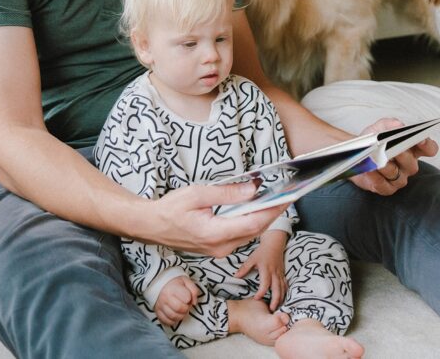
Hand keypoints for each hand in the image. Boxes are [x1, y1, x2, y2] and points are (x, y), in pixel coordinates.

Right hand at [147, 182, 287, 257]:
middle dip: (273, 212)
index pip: (253, 222)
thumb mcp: (197, 194)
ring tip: (277, 199)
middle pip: (256, 229)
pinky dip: (252, 222)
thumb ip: (227, 193)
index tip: (287, 197)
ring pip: (250, 234)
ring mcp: (219, 250)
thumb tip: (252, 189)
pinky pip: (241, 235)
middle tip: (288, 194)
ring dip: (264, 217)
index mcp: (215, 234)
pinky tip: (257, 209)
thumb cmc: (170, 209)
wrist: (151, 226)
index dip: (273, 209)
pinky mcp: (217, 248)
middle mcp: (220, 247)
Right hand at [154, 275, 199, 325]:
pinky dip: (173, 320)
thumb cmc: (175, 284)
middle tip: (186, 305)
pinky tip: (175, 314)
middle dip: (186, 308)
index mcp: (173, 288)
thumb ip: (193, 290)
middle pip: (179, 308)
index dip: (189, 299)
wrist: (160, 285)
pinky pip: (166, 321)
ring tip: (181, 310)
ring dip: (181, 315)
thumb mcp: (186, 281)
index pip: (186, 298)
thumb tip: (194, 303)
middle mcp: (165, 297)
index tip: (188, 297)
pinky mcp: (157, 313)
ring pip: (173, 316)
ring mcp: (160, 306)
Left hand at [235, 229, 288, 309]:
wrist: (274, 243)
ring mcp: (280, 274)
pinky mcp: (283, 273)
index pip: (265, 284)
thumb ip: (244, 268)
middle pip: (277, 289)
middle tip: (271, 310)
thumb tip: (235, 276)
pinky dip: (285, 292)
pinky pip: (285, 284)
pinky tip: (283, 298)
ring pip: (283, 288)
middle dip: (275, 300)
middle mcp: (274, 273)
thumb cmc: (262, 251)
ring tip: (277, 308)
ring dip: (281, 298)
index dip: (261, 292)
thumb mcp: (252, 259)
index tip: (256, 299)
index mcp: (266, 270)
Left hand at [349, 118, 438, 195]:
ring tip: (375, 159)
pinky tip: (369, 170)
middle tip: (391, 148)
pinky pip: (383, 186)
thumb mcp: (379, 128)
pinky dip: (375, 178)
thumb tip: (398, 125)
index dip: (427, 145)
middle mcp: (409, 165)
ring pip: (397, 175)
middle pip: (412, 164)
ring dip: (386, 167)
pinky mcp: (386, 188)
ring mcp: (399, 178)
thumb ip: (390, 124)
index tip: (420, 138)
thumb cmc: (373, 141)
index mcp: (413, 149)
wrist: (356, 153)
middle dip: (401, 155)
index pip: (430, 149)